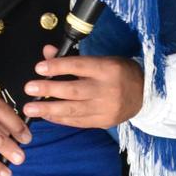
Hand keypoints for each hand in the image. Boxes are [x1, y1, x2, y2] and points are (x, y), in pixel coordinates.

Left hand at [24, 45, 145, 128]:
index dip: (58, 67)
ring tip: (30, 109)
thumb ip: (72, 58)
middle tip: (29, 88)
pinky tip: (47, 115)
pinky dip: (60, 119)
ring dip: (49, 109)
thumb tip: (47, 53)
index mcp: (108, 69)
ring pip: (74, 109)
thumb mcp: (101, 60)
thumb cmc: (120, 73)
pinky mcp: (103, 122)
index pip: (79, 66)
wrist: (145, 95)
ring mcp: (106, 108)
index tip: (39, 68)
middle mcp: (108, 89)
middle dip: (49, 90)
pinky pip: (78, 121)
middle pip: (74, 90)